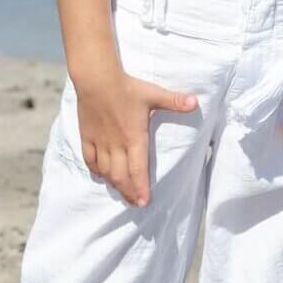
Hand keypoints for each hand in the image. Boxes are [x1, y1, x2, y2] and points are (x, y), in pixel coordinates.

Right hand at [74, 72, 198, 206]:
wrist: (97, 79)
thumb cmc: (127, 87)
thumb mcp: (154, 94)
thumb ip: (174, 101)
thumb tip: (196, 102)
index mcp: (134, 137)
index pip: (138, 169)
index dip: (141, 188)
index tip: (144, 202)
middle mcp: (116, 144)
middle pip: (121, 176)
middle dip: (129, 192)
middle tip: (136, 203)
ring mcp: (100, 142)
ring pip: (105, 171)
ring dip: (114, 184)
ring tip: (122, 192)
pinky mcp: (87, 136)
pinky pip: (90, 159)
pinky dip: (96, 170)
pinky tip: (101, 175)